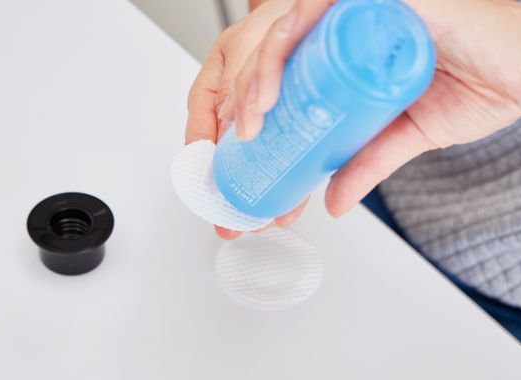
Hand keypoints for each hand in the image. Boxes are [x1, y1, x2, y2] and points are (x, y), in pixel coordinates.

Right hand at [185, 0, 309, 239]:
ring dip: (258, 192)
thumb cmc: (278, 20)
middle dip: (229, 190)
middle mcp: (241, 104)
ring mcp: (268, 115)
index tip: (206, 187)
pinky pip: (288, 155)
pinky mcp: (296, 122)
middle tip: (230, 218)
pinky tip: (290, 198)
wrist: (320, 13)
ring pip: (258, 161)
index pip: (200, 127)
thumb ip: (237, 82)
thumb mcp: (248, 45)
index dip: (201, 161)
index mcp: (219, 84)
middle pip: (228, 154)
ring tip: (259, 217)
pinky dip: (289, 179)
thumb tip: (227, 126)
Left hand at [233, 0, 520, 217]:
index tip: (247, 140)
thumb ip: (366, 163)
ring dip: (262, 70)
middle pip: (282, 50)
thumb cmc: (481, 87)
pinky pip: (325, 4)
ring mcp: (366, 6)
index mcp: (353, 52)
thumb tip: (333, 202)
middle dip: (250, 92)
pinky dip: (292, 35)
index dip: (259, 101)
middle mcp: (354, 24)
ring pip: (293, 28)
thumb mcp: (406, 136)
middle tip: (244, 135)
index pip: (291, 70)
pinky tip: (275, 73)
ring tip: (255, 113)